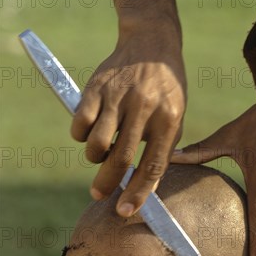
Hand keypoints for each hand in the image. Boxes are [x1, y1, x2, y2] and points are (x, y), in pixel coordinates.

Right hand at [71, 31, 185, 216]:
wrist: (151, 44)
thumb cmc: (166, 92)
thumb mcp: (174, 119)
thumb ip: (161, 151)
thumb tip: (146, 188)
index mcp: (168, 120)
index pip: (153, 166)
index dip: (139, 193)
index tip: (126, 211)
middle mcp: (143, 109)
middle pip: (120, 159)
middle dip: (106, 184)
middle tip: (99, 195)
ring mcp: (118, 98)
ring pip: (96, 144)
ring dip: (95, 157)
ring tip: (101, 152)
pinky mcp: (96, 88)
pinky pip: (80, 125)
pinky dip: (81, 136)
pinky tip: (91, 131)